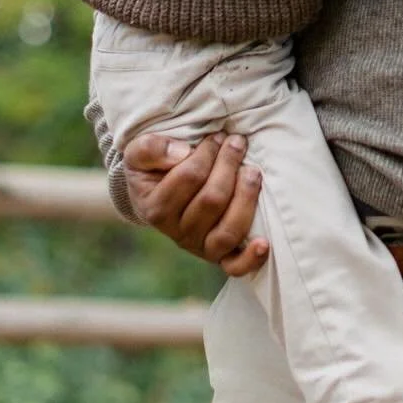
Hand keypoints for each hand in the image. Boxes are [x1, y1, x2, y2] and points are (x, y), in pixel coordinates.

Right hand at [122, 129, 269, 276]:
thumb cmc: (153, 168)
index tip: (217, 136)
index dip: (207, 152)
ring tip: (253, 172)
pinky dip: (250, 258)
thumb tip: (182, 153)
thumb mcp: (139, 152)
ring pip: (228, 230)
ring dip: (246, 197)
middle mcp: (178, 234)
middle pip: (212, 200)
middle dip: (229, 166)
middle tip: (237, 142)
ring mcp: (200, 247)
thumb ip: (151, 148)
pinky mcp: (220, 256)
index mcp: (156, 209)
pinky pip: (235, 266)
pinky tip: (264, 243)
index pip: (189, 177)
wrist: (156, 194)